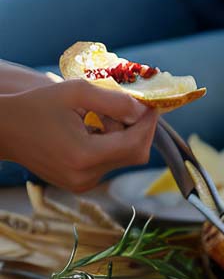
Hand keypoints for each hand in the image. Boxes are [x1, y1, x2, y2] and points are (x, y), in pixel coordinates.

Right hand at [0, 80, 156, 191]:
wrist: (3, 129)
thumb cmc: (35, 106)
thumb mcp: (75, 93)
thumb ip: (114, 101)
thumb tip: (144, 111)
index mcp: (84, 155)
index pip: (135, 144)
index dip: (148, 124)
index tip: (153, 106)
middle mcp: (86, 176)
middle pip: (133, 155)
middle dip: (137, 130)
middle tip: (130, 109)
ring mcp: (82, 184)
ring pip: (122, 160)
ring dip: (122, 137)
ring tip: (101, 116)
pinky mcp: (79, 185)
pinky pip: (107, 165)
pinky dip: (109, 147)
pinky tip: (92, 130)